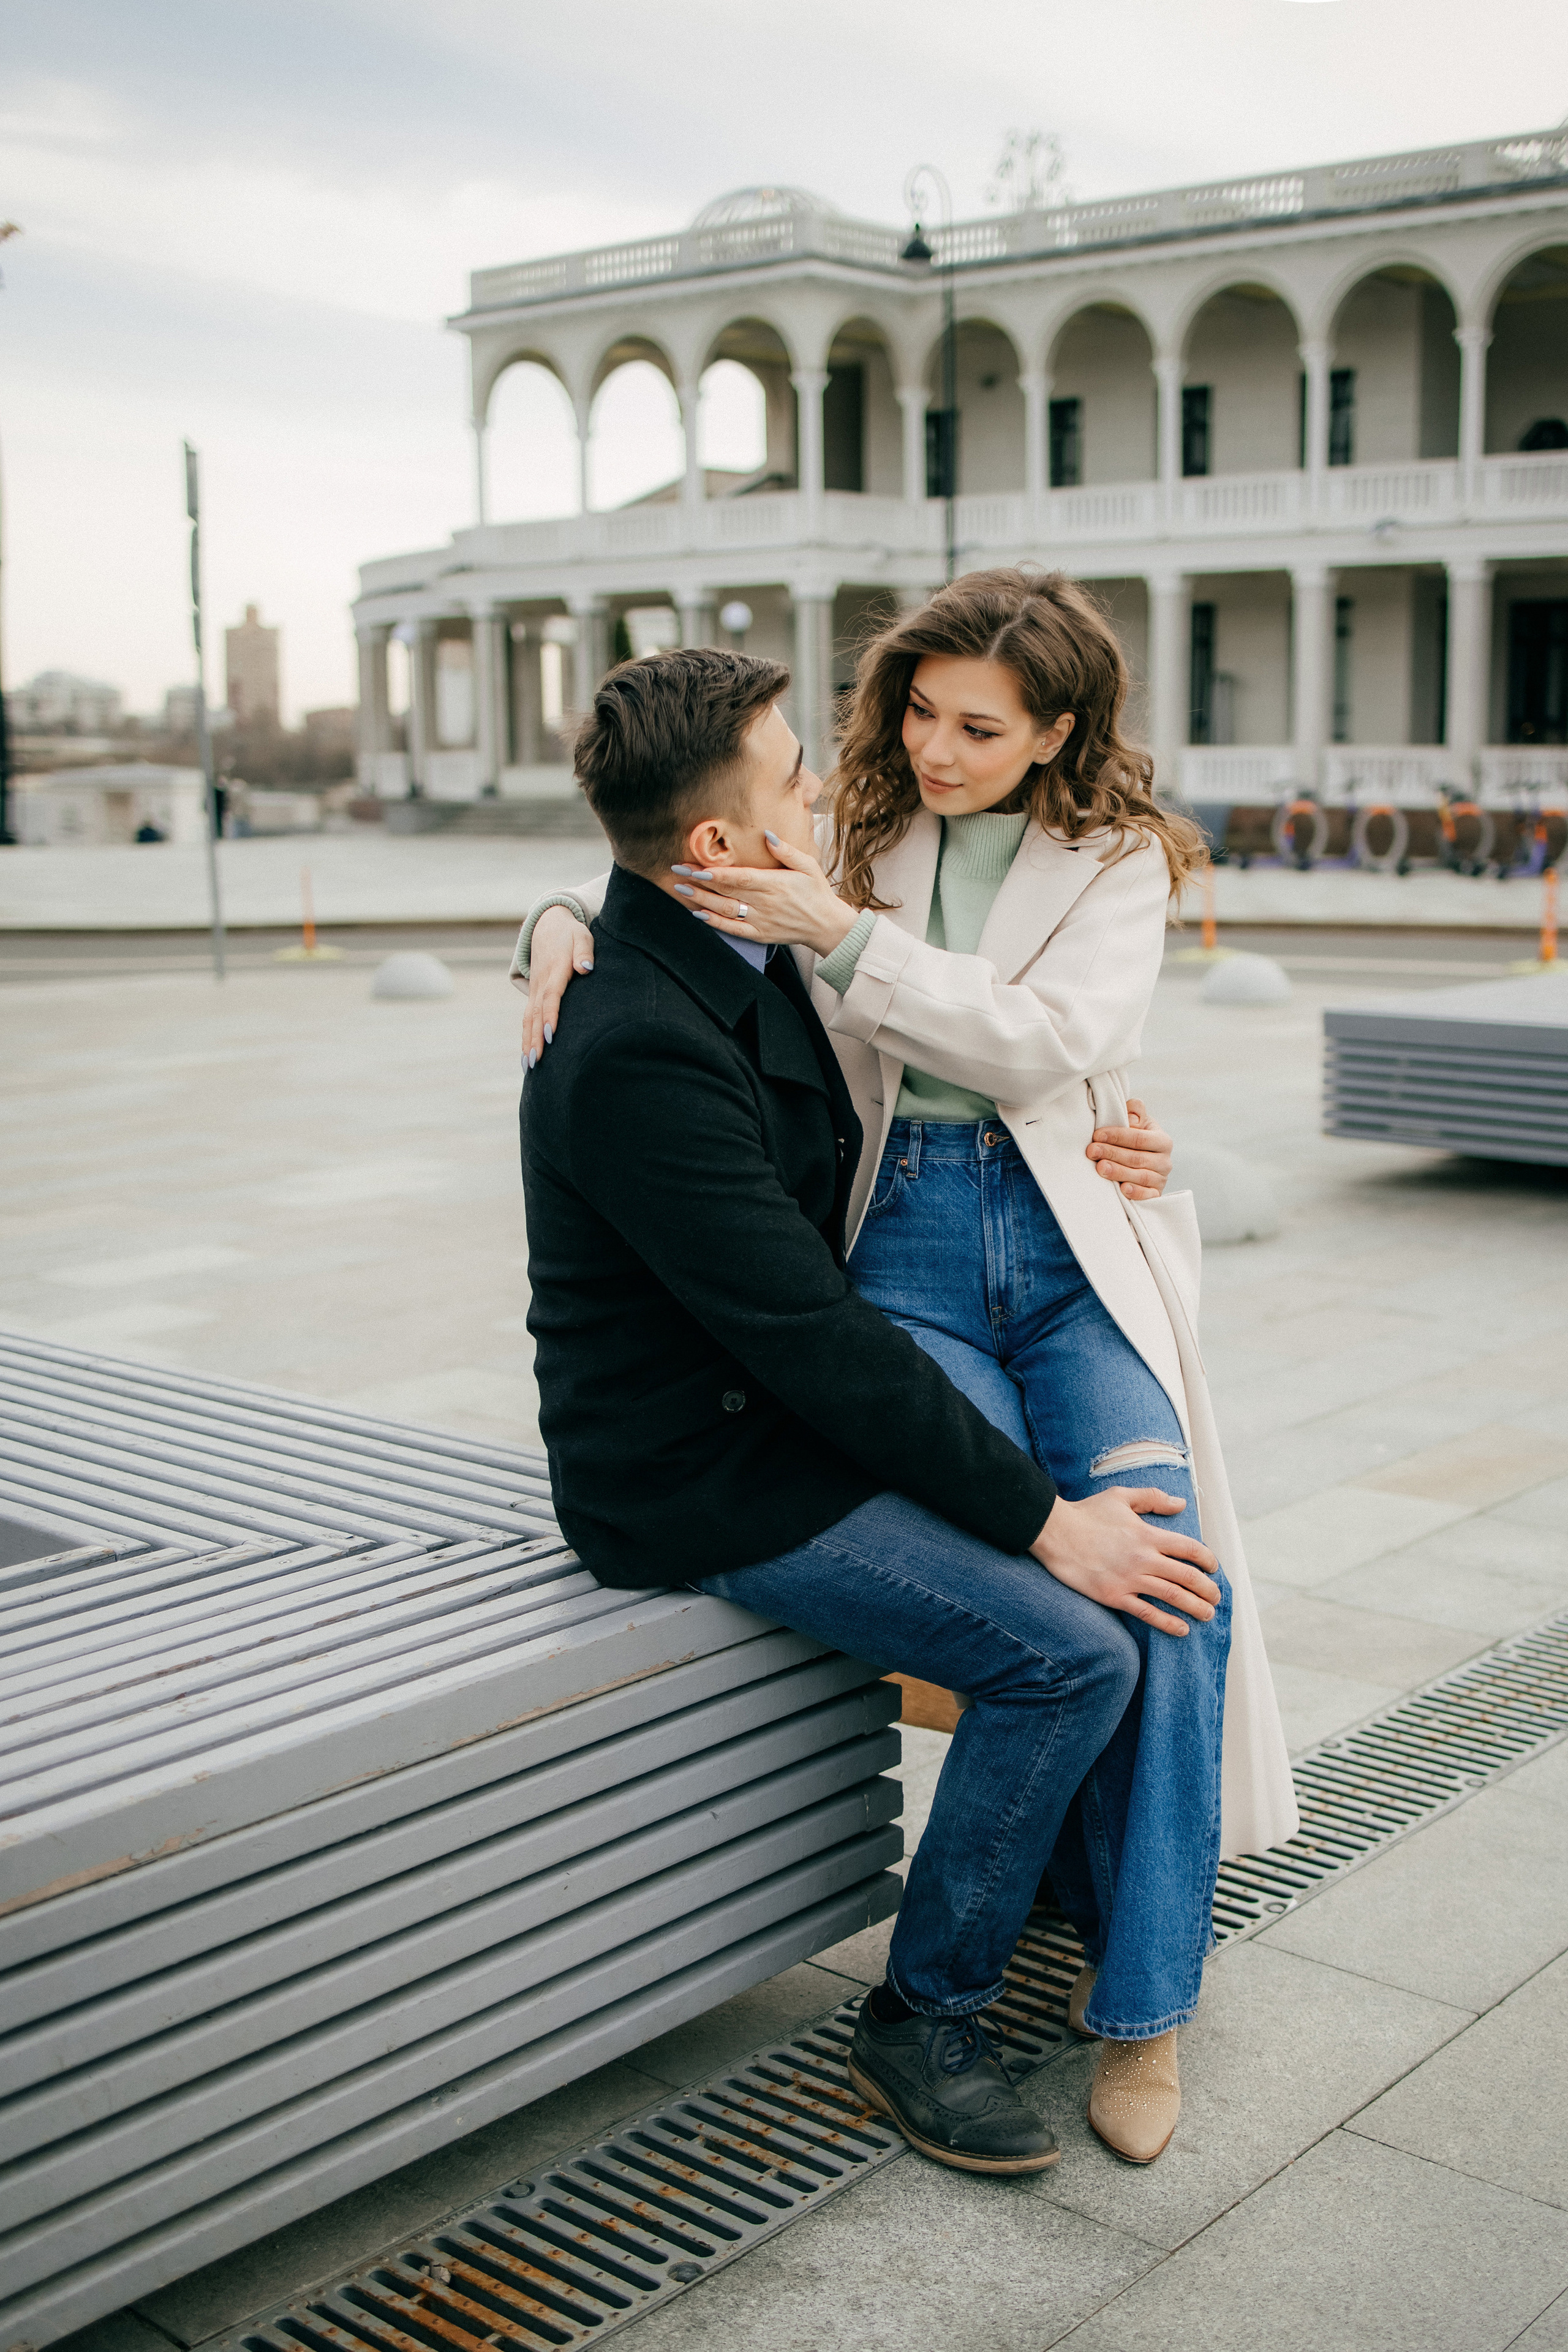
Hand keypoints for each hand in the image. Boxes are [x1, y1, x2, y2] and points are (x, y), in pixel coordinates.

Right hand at [522, 905, 593, 1066]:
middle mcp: (541, 983)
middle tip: (536, 1061)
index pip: (551, 996)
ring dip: (527, 1042)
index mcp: (554, 970)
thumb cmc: (570, 934)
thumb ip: (584, 951)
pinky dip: (526, 1037)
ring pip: (529, 1019)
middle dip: (535, 1038)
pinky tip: (526, 1056)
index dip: (550, 1016)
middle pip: (537, 1014)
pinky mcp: (533, 994)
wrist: (547, 926)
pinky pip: (527, 1018)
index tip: (551, 1035)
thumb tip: (585, 968)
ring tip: (528, 1065)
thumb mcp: (581, 935)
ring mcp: (535, 989)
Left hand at [671, 831, 858, 959]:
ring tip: (682, 889)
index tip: (695, 866)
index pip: (739, 877)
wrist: (827, 926)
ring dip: (702, 900)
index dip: (715, 873)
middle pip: (726, 892)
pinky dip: (715, 923)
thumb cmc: (816, 892)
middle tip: (678, 872)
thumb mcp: (808, 865)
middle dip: (700, 882)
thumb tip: (766, 834)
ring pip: (726, 910)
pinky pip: (733, 929)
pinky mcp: (760, 934)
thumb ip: (786, 850)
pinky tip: (698, 914)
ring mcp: (761, 921)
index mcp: (775, 884)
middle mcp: (765, 903)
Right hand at [1030, 1486, 1219, 1635]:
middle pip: (1187, 1577)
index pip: (1189, 1549)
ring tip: (1207, 1615)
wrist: (1054, 1532)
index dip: (1208, 1560)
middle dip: (1208, 1589)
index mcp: (1148, 1534)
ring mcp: (1129, 1579)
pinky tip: (1181, 1629)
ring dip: (1195, 1607)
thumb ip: (1152, 1498)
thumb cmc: (1086, 1513)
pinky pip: (1146, 1613)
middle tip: (1216, 1598)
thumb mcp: (1121, 1496)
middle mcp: (1143, 1558)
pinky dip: (1167, 1623)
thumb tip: (1181, 1504)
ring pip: (1172, 1597)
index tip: (1213, 1568)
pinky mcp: (1114, 1596)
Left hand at [1087, 1096, 1171, 1200]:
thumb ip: (1135, 1111)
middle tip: (1091, 1151)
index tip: (1097, 1135)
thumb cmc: (1134, 1138)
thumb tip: (1132, 1116)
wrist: (1141, 1161)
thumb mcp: (1137, 1122)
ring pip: (1140, 1176)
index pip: (1139, 1138)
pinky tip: (1122, 1189)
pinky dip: (1136, 1192)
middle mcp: (1165, 1161)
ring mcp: (1161, 1179)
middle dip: (1112, 1153)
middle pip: (1137, 1158)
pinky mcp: (1155, 1194)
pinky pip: (1147, 1196)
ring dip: (1119, 1172)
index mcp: (1162, 1140)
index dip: (1118, 1136)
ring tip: (1100, 1168)